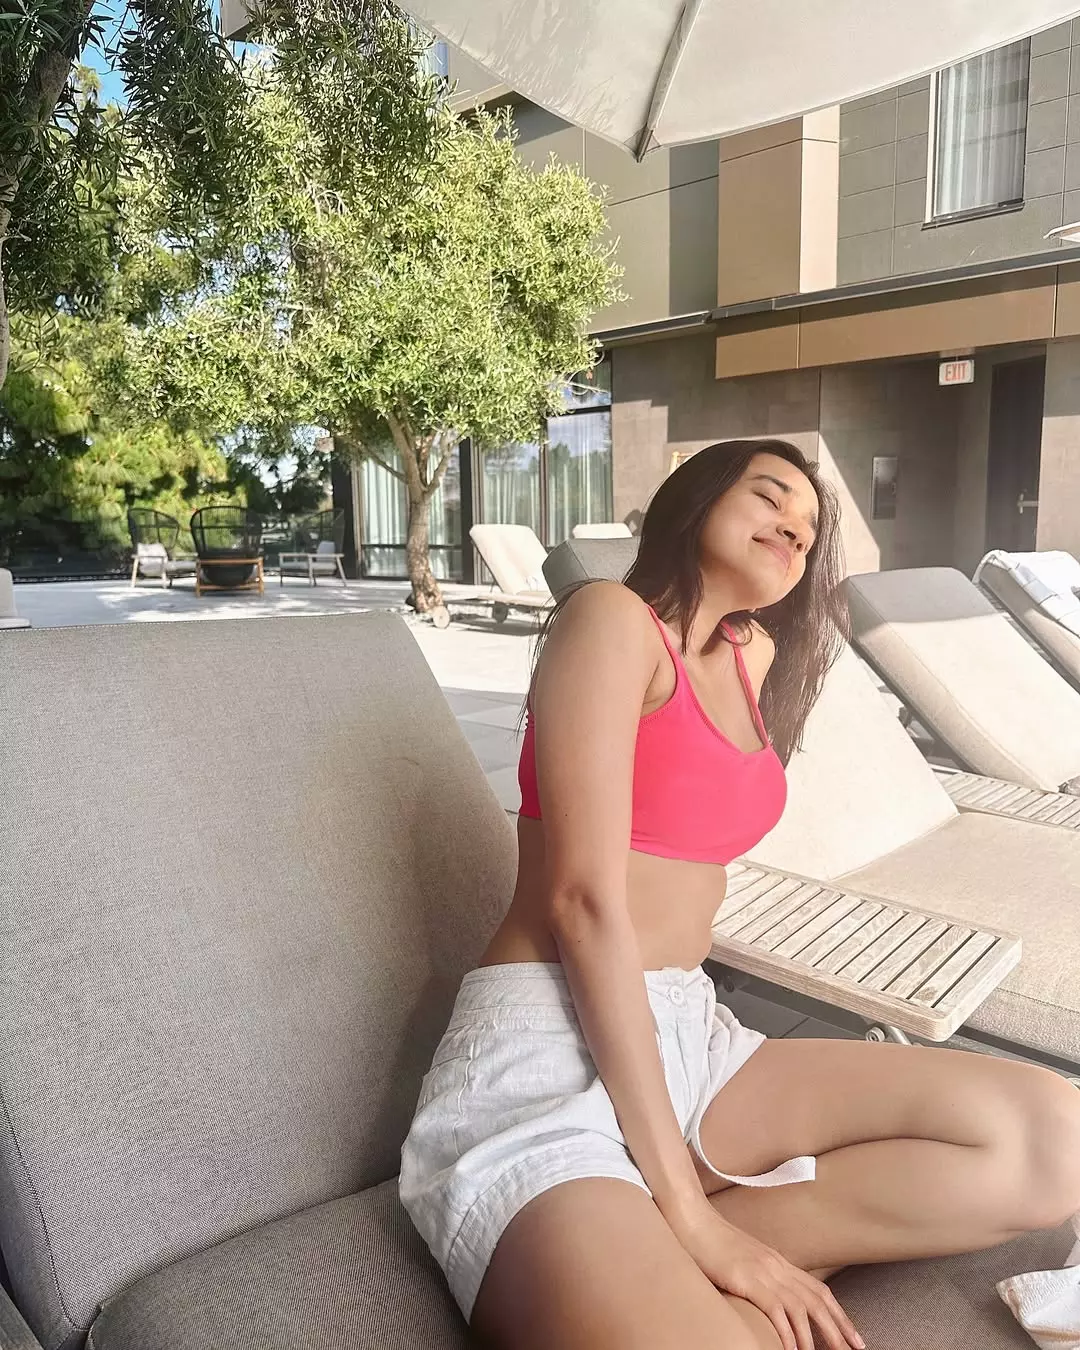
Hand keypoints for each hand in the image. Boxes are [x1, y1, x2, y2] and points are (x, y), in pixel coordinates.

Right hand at [669, 1203, 863, 1349]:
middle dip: (839, 1329)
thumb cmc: (708, 1240)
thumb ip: (757, 1275)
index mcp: (777, 1262)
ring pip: (803, 1308)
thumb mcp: (741, 1259)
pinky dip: (787, 1333)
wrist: (690, 1218)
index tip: (853, 1336)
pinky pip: (776, 1310)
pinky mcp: (748, 1278)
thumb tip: (766, 1297)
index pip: (818, 1290)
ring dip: (817, 1337)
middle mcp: (777, 1265)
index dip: (839, 1315)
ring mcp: (764, 1271)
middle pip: (818, 1300)